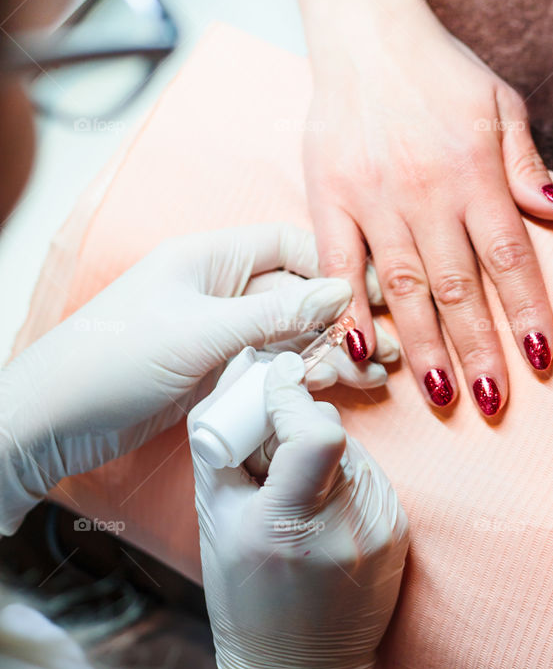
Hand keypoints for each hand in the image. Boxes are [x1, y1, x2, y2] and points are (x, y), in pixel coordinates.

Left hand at [0, 223, 393, 531]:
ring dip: (330, 352)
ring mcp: (217, 332)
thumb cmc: (111, 362)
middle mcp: (218, 288)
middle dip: (342, 319)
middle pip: (295, 292)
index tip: (374, 298)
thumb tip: (341, 294)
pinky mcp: (215, 372)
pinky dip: (302, 376)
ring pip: (289, 334)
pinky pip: (271, 366)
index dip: (333, 267)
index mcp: (209, 257)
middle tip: (384, 350)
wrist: (52, 423)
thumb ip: (274, 315)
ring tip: (374, 376)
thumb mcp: (200, 333)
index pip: (288, 244)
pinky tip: (335, 389)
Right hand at [191, 351, 408, 668]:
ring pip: (351, 451)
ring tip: (293, 499)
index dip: (292, 397)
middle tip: (268, 457)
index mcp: (292, 524)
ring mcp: (382, 530)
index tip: (275, 381)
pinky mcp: (400, 532)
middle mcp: (348, 525)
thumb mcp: (216, 521)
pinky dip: (341, 481)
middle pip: (331, 433)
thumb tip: (243, 370)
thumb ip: (222, 442)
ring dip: (320, 456)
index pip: (318, 432)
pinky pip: (369, 479)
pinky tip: (320, 516)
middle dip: (296, 428)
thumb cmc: (246, 598)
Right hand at [304, 18, 552, 417]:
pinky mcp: (327, 196)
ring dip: (422, 345)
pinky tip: (361, 351)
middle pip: (458, 285)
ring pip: (402, 286)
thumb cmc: (441, 71)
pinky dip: (347, 309)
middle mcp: (426, 189)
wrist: (364, 33)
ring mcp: (372, 196)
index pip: (508, 254)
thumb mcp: (502, 104)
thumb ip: (528, 167)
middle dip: (479, 349)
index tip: (541, 358)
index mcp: (474, 169)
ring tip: (441, 395)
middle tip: (494, 403)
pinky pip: (337, 263)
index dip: (526, 310)